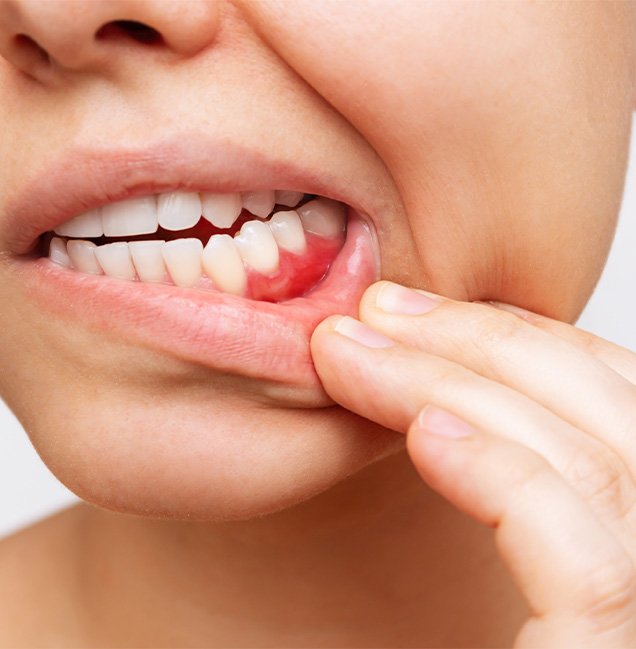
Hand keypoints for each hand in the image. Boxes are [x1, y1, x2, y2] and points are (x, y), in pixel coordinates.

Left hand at [311, 281, 635, 647]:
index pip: (618, 408)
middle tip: (378, 307)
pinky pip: (582, 561)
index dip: (534, 342)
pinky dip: (501, 476)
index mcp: (634, 535)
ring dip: (457, 385)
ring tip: (350, 351)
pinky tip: (423, 434)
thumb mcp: (502, 548)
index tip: (432, 312)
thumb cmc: (430, 633)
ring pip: (588, 465)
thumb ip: (495, 471)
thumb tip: (436, 391)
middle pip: (610, 416)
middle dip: (486, 341)